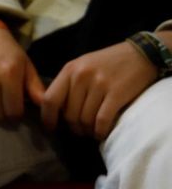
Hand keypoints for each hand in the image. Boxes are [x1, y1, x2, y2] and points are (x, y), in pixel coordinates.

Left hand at [40, 41, 158, 139]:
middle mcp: (81, 77)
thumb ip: (68, 83)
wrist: (140, 54)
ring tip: (91, 131)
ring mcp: (99, 85)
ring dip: (87, 130)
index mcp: (69, 70)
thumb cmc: (108, 63)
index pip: (50, 99)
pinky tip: (101, 133)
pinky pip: (102, 120)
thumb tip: (55, 109)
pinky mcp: (117, 94)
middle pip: (69, 114)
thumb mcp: (82, 66)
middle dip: (73, 127)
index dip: (48, 117)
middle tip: (80, 130)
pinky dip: (100, 131)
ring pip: (85, 119)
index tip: (50, 128)